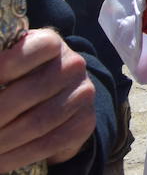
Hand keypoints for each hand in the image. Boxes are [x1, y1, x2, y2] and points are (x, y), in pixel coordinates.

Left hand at [0, 28, 97, 169]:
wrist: (59, 97)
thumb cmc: (22, 77)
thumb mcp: (10, 67)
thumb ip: (0, 72)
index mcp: (50, 42)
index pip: (28, 52)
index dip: (1, 69)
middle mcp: (73, 64)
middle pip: (28, 93)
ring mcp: (82, 93)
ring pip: (36, 123)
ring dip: (2, 142)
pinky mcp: (85, 122)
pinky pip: (48, 143)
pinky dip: (17, 157)